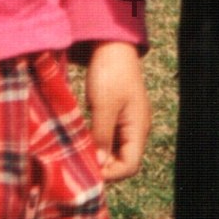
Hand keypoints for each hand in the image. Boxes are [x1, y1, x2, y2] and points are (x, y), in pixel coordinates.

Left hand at [78, 41, 149, 181]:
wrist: (112, 45)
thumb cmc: (110, 73)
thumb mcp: (103, 106)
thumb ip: (103, 136)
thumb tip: (100, 165)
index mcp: (138, 128)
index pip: (130, 166)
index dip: (110, 173)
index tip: (87, 169)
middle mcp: (137, 128)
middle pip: (124, 161)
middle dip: (104, 166)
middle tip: (80, 163)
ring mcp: (129, 121)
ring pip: (116, 150)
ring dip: (100, 154)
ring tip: (79, 153)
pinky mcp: (119, 114)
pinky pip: (111, 137)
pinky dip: (98, 142)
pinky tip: (83, 139)